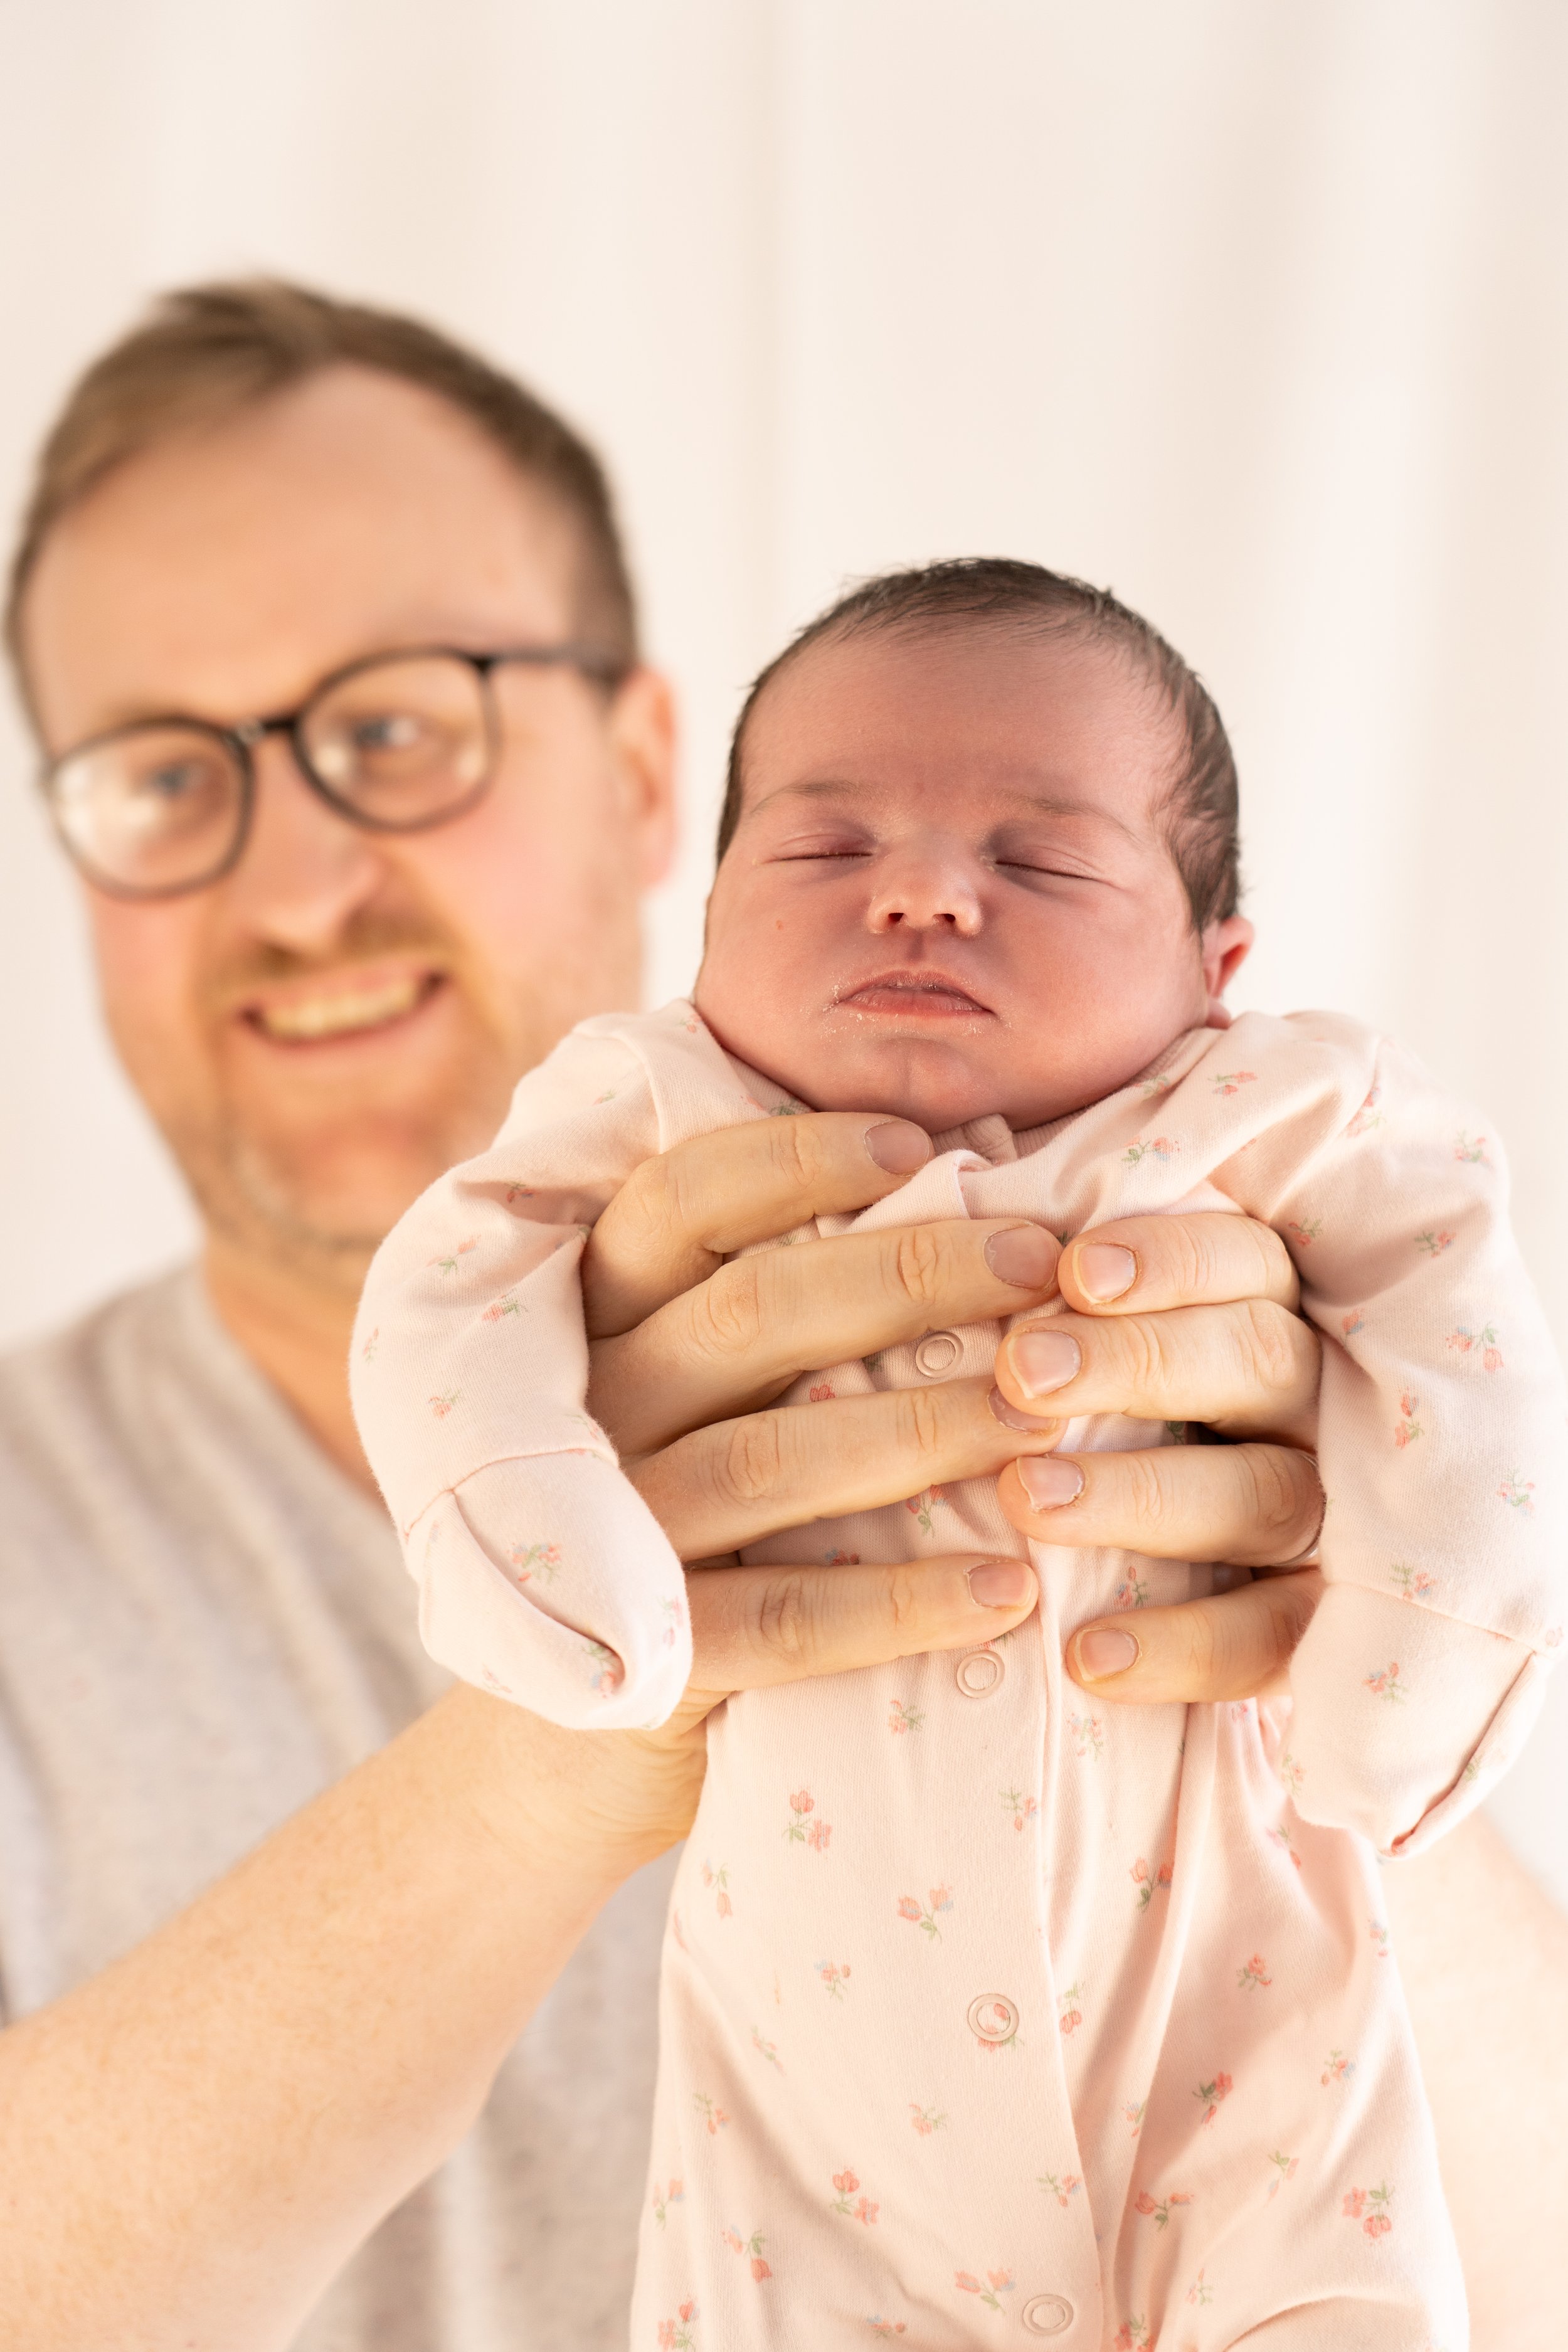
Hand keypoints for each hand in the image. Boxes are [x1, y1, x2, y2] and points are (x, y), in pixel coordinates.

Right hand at [579, 1120, 1323, 1818]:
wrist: (571, 1746)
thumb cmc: (690, 1522)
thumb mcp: (704, 1396)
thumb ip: (782, 1302)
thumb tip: (961, 1178)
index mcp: (601, 1320)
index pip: (679, 1202)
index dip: (795, 1161)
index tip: (922, 1145)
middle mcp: (594, 1411)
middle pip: (747, 1314)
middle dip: (906, 1276)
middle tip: (1041, 1263)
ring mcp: (611, 1537)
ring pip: (768, 1459)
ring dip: (921, 1430)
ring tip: (1049, 1417)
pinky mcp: (649, 1662)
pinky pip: (782, 1621)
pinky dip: (900, 1605)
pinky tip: (1012, 1592)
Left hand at [992, 1213, 1323, 1702]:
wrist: (1122, 1584)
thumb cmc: (1066, 1415)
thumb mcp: (1067, 1336)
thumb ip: (1045, 1291)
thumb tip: (961, 1218)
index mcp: (1262, 1309)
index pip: (1247, 1261)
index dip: (1169, 1260)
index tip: (1072, 1270)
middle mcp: (1311, 1405)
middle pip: (1257, 1360)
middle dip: (1138, 1362)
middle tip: (1020, 1375)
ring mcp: (1327, 1516)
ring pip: (1266, 1495)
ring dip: (1142, 1495)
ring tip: (1025, 1500)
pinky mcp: (1312, 1622)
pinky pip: (1272, 1639)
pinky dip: (1185, 1649)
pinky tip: (1086, 1655)